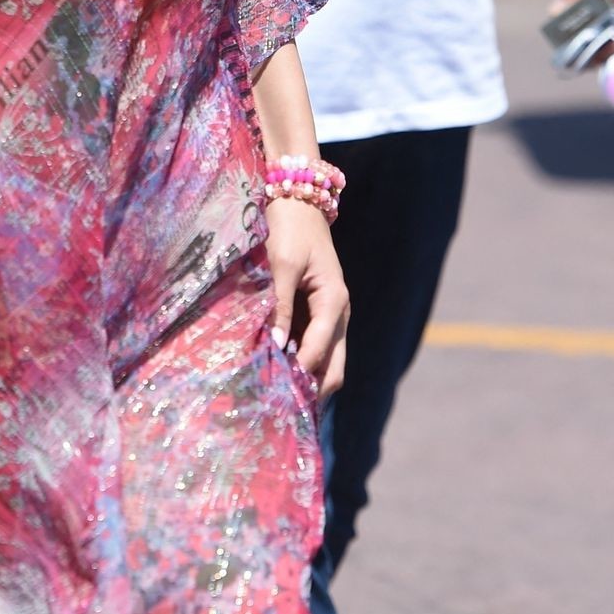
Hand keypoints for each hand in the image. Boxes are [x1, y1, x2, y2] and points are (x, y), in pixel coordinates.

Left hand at [265, 199, 348, 400]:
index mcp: (335, 302)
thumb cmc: (289, 229)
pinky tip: (275, 372)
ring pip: (325, 362)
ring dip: (305, 379)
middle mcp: (339, 315)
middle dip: (311, 390)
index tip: (274, 395)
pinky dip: (299, 363)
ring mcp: (329, 316)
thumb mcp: (282, 265)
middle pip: (333, 369)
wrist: (297, 201)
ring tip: (276, 398)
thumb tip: (278, 346)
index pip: (319, 353)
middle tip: (281, 411)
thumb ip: (280, 305)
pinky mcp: (316, 313)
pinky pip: (313, 347)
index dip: (298, 375)